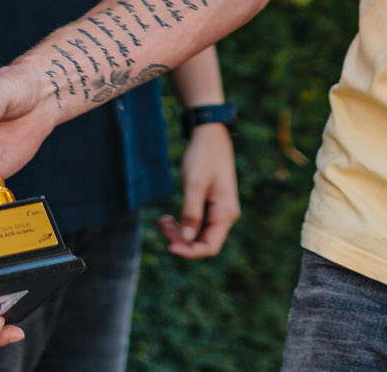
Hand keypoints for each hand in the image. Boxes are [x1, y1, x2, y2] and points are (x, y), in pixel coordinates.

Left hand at [159, 124, 239, 258]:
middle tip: (161, 224)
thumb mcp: (195, 184)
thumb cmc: (204, 157)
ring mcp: (217, 212)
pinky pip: (195, 224)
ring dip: (178, 232)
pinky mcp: (209, 206)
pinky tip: (167, 218)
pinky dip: (181, 224)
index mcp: (225, 214)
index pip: (209, 247)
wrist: (210, 135)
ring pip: (196, 234)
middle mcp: (224, 216)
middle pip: (201, 242)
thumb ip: (191, 213)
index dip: (189, 251)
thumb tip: (186, 239)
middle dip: (180, 240)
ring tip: (162, 220)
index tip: (169, 247)